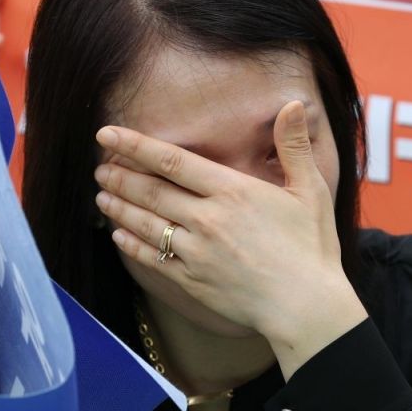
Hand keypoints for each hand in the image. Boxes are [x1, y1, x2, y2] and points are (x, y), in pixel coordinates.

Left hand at [94, 101, 366, 378]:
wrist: (306, 307)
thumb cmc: (312, 248)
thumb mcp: (311, 190)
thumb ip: (293, 146)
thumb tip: (294, 103)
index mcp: (232, 190)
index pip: (172, 161)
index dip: (135, 146)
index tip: (107, 135)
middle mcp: (207, 218)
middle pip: (150, 191)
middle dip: (120, 176)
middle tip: (100, 167)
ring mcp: (196, 252)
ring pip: (145, 223)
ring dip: (119, 206)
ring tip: (101, 194)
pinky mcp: (192, 281)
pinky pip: (152, 258)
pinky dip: (131, 244)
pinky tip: (118, 234)